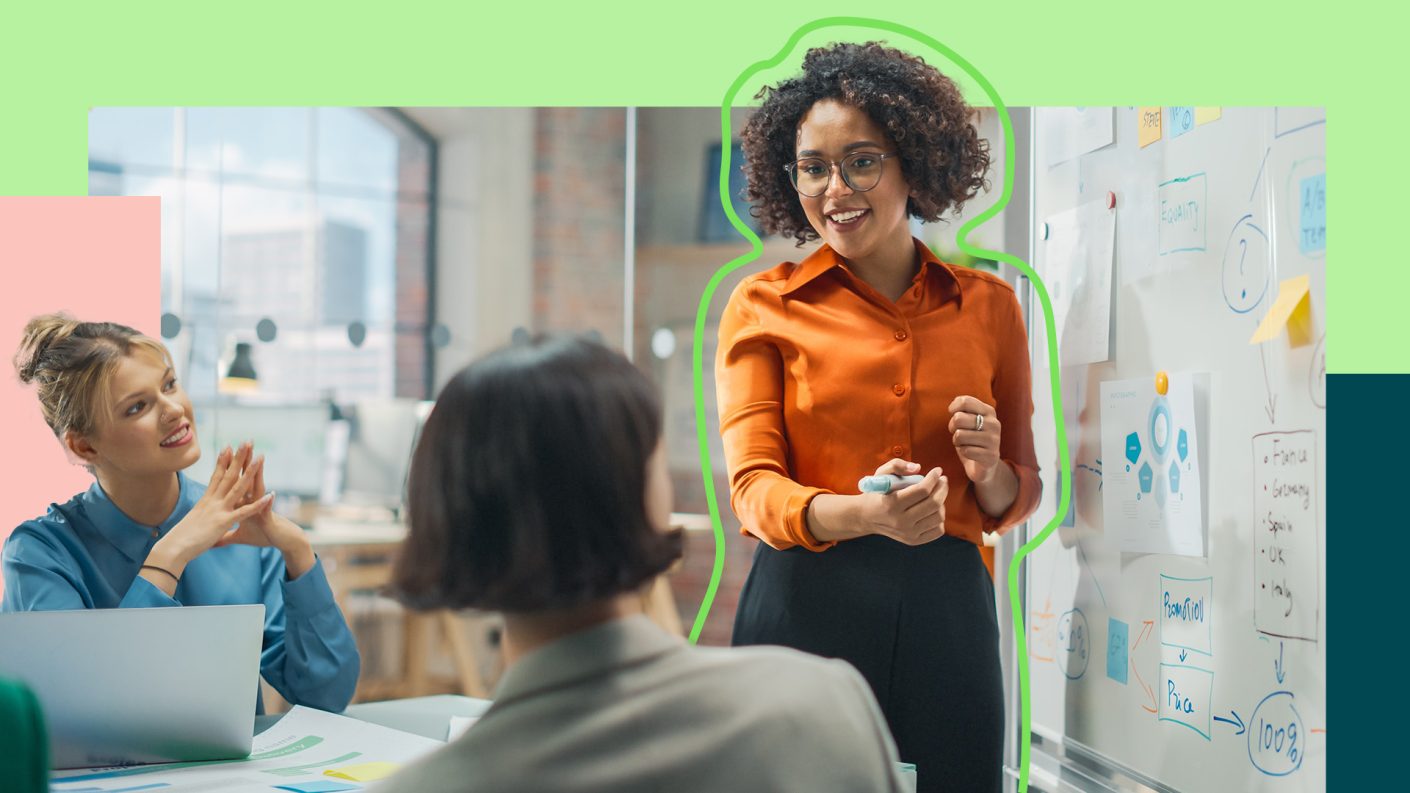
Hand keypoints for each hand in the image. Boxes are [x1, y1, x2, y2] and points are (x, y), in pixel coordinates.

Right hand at [155, 442, 273, 569]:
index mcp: (205, 501)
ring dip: (250, 472)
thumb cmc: (179, 539)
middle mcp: (212, 501)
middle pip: (228, 475)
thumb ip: (199, 517)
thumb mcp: (192, 523)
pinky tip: (270, 496)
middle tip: (247, 442)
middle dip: (238, 458)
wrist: (173, 548)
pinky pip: (244, 511)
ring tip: (261, 457)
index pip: (216, 477)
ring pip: (238, 487)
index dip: (222, 461)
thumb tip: (198, 517)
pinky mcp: (223, 522)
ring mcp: (218, 510)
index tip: (228, 447)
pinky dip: (258, 504)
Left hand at [214, 442, 315, 578]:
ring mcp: (262, 508)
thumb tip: (213, 540)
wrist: (283, 541)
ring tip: (259, 458)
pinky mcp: (268, 518)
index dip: (230, 467)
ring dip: (259, 475)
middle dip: (244, 462)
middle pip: (247, 478)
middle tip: (243, 443)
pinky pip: (267, 510)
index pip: (236, 482)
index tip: (225, 451)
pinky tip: (271, 494)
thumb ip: (226, 536)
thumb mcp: (240, 537)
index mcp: (244, 503)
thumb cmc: (263, 536)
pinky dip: (268, 503)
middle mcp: (253, 501)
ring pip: (258, 488)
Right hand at [857, 459, 947, 545]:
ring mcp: (908, 533)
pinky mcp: (913, 541)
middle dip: (942, 488)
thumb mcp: (880, 474)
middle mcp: (900, 521)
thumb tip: (918, 468)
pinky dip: (939, 518)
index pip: (922, 490)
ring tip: (936, 494)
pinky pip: (938, 530)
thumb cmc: (876, 493)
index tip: (938, 470)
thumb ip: (897, 465)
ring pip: (938, 516)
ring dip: (941, 502)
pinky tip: (933, 510)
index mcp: (892, 504)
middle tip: (942, 480)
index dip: (934, 478)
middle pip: (934, 503)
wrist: (866, 517)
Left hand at [948, 395, 1001, 484]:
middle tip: (957, 433)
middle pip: (958, 418)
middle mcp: (994, 423)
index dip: (953, 408)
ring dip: (957, 441)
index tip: (952, 414)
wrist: (985, 465)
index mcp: (989, 411)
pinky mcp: (991, 456)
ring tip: (964, 444)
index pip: (965, 401)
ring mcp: (994, 440)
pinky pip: (965, 451)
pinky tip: (970, 454)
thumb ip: (962, 410)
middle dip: (952, 427)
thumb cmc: (972, 439)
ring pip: (959, 435)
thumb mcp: (968, 421)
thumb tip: (952, 408)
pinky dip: (963, 452)